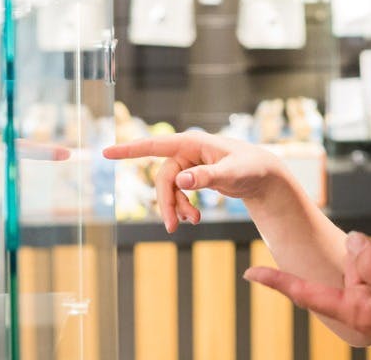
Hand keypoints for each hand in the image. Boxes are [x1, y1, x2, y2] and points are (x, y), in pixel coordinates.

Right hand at [103, 132, 281, 232]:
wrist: (264, 175)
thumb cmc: (251, 168)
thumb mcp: (232, 174)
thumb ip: (207, 177)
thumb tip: (181, 180)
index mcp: (193, 143)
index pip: (156, 145)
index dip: (130, 149)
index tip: (106, 152)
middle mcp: (188, 151)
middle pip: (163, 178)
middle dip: (166, 203)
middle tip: (171, 227)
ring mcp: (189, 163)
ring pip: (170, 188)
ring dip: (176, 207)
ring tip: (192, 223)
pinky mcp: (193, 175)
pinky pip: (178, 193)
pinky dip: (182, 207)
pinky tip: (193, 219)